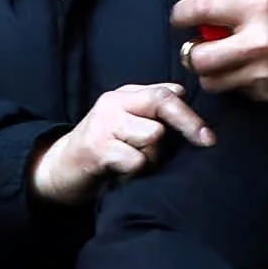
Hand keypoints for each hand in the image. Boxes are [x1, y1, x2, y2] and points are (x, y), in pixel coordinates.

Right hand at [30, 83, 211, 206]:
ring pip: (153, 135)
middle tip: (206, 142)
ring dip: (153, 157)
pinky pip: (136, 160)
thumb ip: (151, 111)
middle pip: (163, 103)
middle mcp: (114, 103)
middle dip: (189, 124)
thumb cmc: (103, 149)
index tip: (209, 137)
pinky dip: (136, 173)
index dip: (191, 113)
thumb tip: (182, 94)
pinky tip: (123, 176)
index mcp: (125, 95)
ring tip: (137, 165)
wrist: (58, 169)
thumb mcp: (126, 123)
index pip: (166, 93)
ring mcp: (104, 124)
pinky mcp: (97, 148)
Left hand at [174, 0, 267, 101]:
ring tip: (219, 57)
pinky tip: (244, 67)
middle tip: (198, 42)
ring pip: (210, 81)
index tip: (180, 15)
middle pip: (198, 57)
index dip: (181, 12)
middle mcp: (258, 43)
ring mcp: (263, 73)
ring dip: (208, 69)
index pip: (202, 9)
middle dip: (191, 49)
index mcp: (259, 8)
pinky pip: (234, 91)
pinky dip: (232, 80)